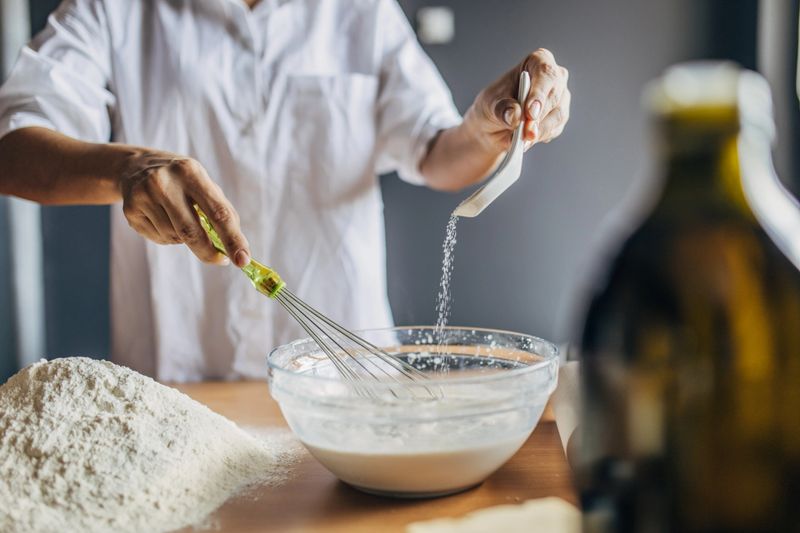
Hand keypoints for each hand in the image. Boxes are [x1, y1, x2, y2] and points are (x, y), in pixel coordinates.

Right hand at [118, 149, 249, 266]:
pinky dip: (168, 238)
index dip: (233, 239)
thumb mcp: (203, 184)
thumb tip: (236, 247)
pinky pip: (159, 239)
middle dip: (209, 252)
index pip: (218, 212)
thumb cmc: (181, 180)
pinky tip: (163, 219)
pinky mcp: (130, 211)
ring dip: (185, 240)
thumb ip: (221, 211)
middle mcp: (164, 182)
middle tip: (220, 260)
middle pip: (192, 232)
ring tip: (180, 220)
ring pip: (175, 238)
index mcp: (191, 173)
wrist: (136, 166)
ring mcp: (144, 196)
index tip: (243, 260)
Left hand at [464, 48, 569, 152]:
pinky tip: (526, 141)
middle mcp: (554, 77)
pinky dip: (539, 137)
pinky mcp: (559, 118)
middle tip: (526, 133)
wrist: (493, 126)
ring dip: (539, 131)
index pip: (545, 73)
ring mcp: (560, 98)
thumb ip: (503, 108)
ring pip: (558, 115)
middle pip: (554, 95)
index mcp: (537, 62)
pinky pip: (554, 129)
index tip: (530, 111)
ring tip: (522, 141)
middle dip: (538, 117)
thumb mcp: (490, 104)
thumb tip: (515, 116)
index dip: (539, 93)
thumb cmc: (493, 105)